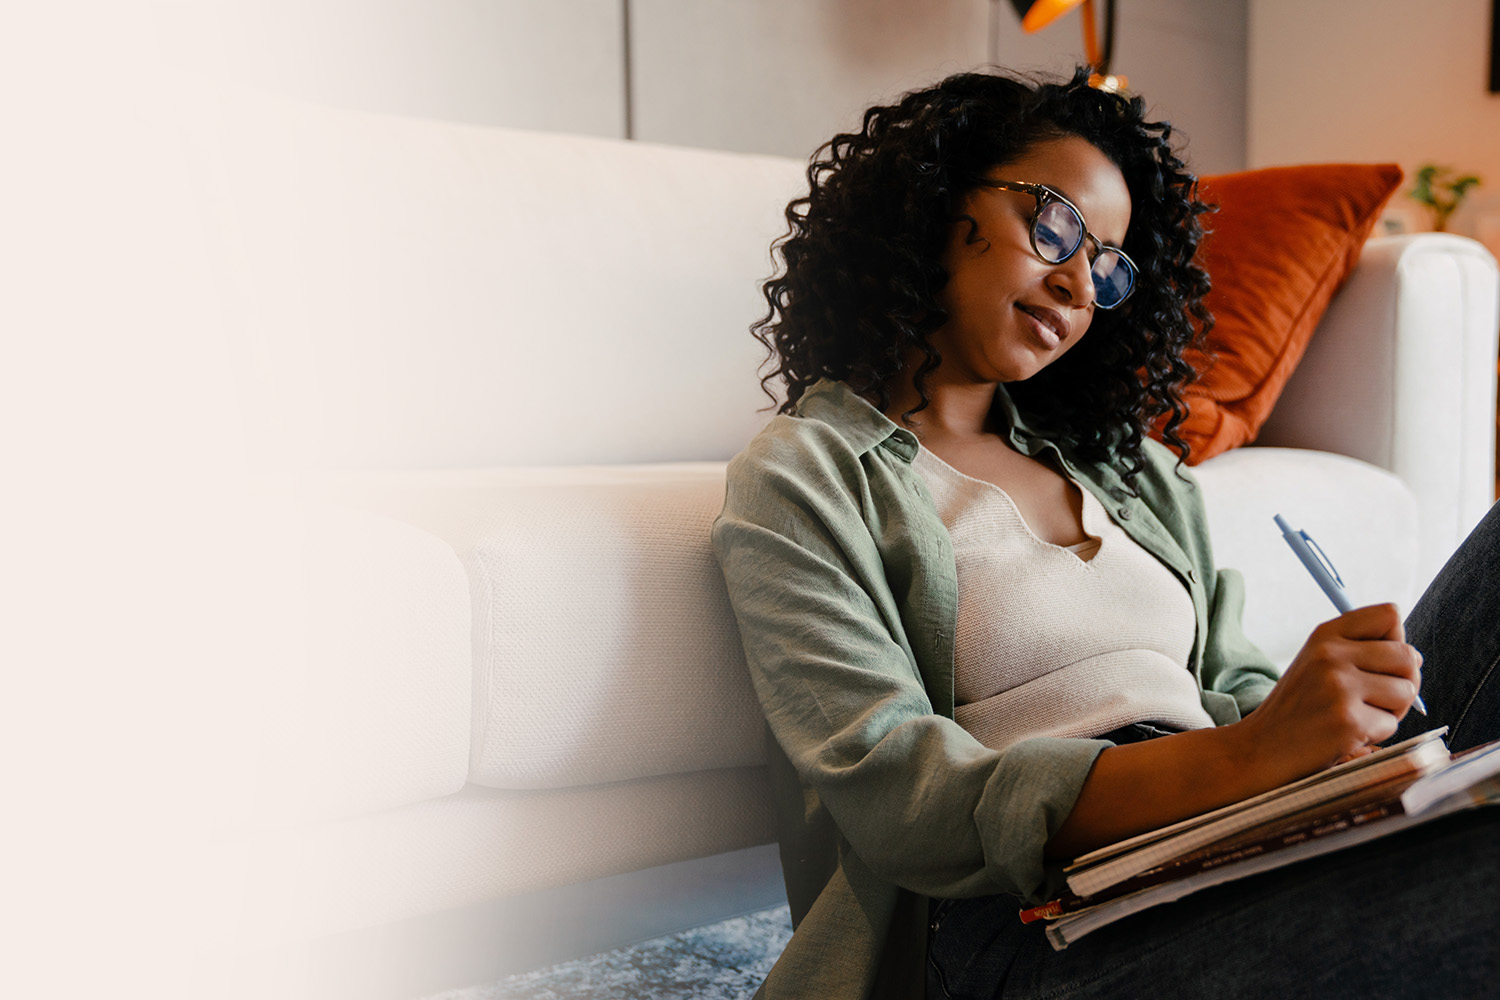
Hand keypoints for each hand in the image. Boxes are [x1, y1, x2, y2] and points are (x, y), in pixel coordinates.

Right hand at [1234, 603, 1422, 786]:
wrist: (1260, 748)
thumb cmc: (1298, 708)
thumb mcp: (1317, 663)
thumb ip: (1359, 649)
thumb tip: (1415, 657)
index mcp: (1325, 635)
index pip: (1389, 615)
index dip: (1395, 641)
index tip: (1378, 662)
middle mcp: (1331, 654)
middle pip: (1407, 655)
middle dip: (1402, 681)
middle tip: (1374, 698)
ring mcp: (1339, 687)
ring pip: (1406, 691)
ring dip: (1391, 711)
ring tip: (1358, 715)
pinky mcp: (1349, 720)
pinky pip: (1392, 724)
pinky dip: (1376, 735)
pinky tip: (1347, 734)